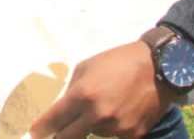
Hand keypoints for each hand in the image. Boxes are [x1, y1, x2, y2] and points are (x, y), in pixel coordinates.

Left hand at [30, 41, 176, 138]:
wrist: (158, 67)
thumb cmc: (118, 62)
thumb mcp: (87, 67)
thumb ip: (72, 89)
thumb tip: (60, 107)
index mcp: (84, 95)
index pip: (55, 119)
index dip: (41, 128)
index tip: (34, 133)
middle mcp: (98, 115)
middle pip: (68, 137)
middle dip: (58, 136)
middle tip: (54, 133)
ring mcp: (117, 128)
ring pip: (93, 134)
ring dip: (91, 125)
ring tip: (105, 104)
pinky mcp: (133, 135)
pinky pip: (114, 135)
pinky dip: (112, 126)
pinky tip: (120, 109)